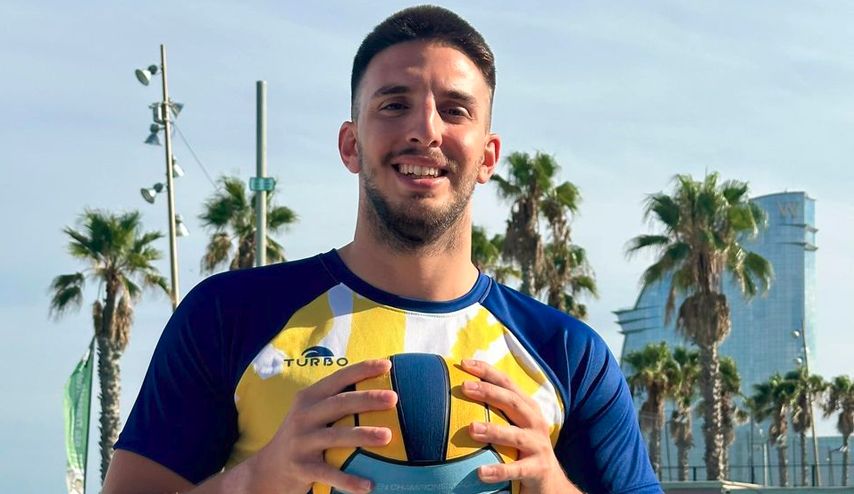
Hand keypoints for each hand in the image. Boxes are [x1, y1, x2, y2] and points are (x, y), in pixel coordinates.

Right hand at [247, 359, 397, 493]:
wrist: (267, 469)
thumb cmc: (302, 437)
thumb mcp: (311, 414)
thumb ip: (336, 404)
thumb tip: (381, 394)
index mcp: (309, 398)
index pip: (338, 378)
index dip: (362, 370)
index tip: (387, 365)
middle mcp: (303, 416)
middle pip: (339, 403)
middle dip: (367, 399)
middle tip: (393, 398)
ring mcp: (301, 442)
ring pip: (335, 436)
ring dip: (363, 435)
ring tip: (387, 436)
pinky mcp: (300, 467)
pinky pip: (328, 474)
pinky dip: (349, 480)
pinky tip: (369, 486)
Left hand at [460, 359, 579, 493]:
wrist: (550, 481)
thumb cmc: (523, 448)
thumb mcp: (514, 424)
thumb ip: (495, 410)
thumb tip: (459, 392)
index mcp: (527, 407)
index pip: (507, 383)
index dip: (487, 371)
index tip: (464, 363)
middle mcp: (535, 422)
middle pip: (512, 402)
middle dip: (489, 392)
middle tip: (465, 386)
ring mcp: (538, 445)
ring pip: (515, 435)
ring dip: (493, 430)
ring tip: (472, 428)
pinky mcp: (537, 469)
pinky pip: (516, 470)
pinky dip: (499, 471)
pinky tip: (481, 472)